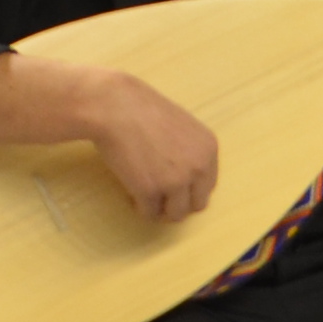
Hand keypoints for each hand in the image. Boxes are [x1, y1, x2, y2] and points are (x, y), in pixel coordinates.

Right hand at [72, 65, 222, 220]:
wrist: (114, 107)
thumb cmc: (142, 111)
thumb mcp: (182, 127)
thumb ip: (190, 152)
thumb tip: (188, 180)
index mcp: (208, 149)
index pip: (208, 185)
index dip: (189, 189)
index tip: (173, 186)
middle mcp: (198, 168)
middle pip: (196, 205)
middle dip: (178, 203)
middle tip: (159, 195)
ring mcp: (175, 182)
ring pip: (175, 215)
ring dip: (160, 208)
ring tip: (144, 192)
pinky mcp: (150, 192)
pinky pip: (149, 214)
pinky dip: (139, 207)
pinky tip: (131, 190)